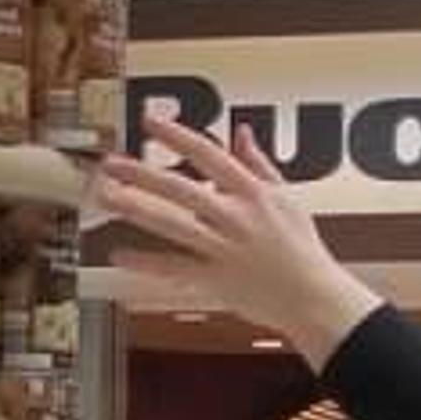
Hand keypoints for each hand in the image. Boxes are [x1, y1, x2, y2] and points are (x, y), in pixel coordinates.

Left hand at [94, 115, 379, 360]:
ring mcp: (223, 249)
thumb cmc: (302, 248)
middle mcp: (235, 217)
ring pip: (172, 224)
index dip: (176, 136)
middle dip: (142, 173)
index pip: (208, 155)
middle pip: (180, 189)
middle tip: (111, 163)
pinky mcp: (216, 280)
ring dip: (136, 208)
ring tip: (106, 196)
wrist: (314, 296)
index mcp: (253, 193)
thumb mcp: (287, 197)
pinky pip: (174, 269)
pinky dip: (145, 262)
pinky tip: (118, 254)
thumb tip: (241, 133)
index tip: (150, 122)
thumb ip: (259, 164)